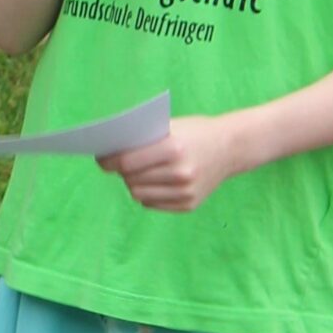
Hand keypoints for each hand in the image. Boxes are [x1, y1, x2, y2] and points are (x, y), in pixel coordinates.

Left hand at [98, 114, 242, 212]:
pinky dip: (147, 193)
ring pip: (139, 194)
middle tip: (118, 164)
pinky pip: (152, 204)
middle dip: (121, 171)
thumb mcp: (169, 127)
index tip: (101, 159)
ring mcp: (186, 192)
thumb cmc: (194, 132)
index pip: (127, 162)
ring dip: (133, 183)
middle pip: (131, 179)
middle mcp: (180, 173)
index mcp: (173, 149)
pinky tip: (153, 182)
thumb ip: (142, 140)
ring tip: (137, 172)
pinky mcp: (189, 205)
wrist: (231, 147)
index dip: (108, 161)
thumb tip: (108, 155)